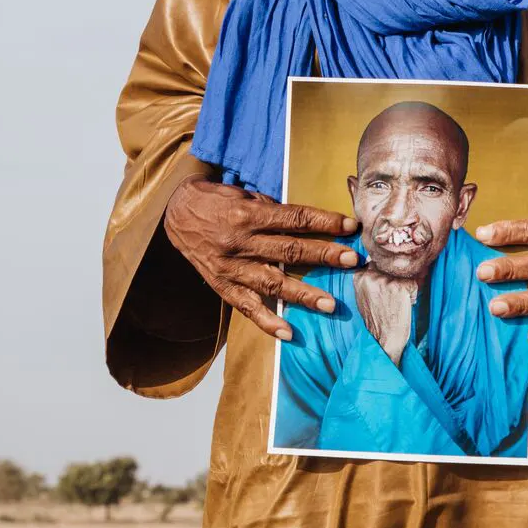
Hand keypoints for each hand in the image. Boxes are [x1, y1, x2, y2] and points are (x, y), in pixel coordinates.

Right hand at [163, 179, 360, 340]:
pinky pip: (246, 307)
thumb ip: (273, 211)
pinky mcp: (221, 286)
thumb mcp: (245, 195)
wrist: (176, 213)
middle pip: (288, 251)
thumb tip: (309, 225)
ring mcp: (230, 267)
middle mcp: (240, 242)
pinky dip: (267, 322)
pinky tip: (288, 332)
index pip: (295, 219)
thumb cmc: (218, 200)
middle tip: (352, 261)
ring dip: (303, 294)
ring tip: (329, 303)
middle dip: (324, 255)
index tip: (351, 227)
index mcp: (249, 214)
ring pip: (271, 283)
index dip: (324, 222)